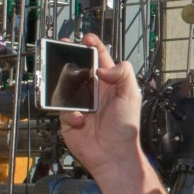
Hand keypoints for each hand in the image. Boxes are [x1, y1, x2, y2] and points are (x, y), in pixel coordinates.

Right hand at [58, 34, 143, 180]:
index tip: (86, 39)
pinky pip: (62, 109)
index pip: (100, 59)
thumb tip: (101, 68)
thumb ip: (122, 73)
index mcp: (109, 82)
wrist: (114, 155)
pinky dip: (71, 113)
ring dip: (65, 85)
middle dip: (70, 57)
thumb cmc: (126, 128)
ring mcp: (80, 104)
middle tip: (63, 48)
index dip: (93, 46)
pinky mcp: (69, 118)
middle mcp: (93, 91)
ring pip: (65, 86)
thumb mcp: (131, 95)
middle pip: (78, 68)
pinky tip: (81, 120)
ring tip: (70, 88)